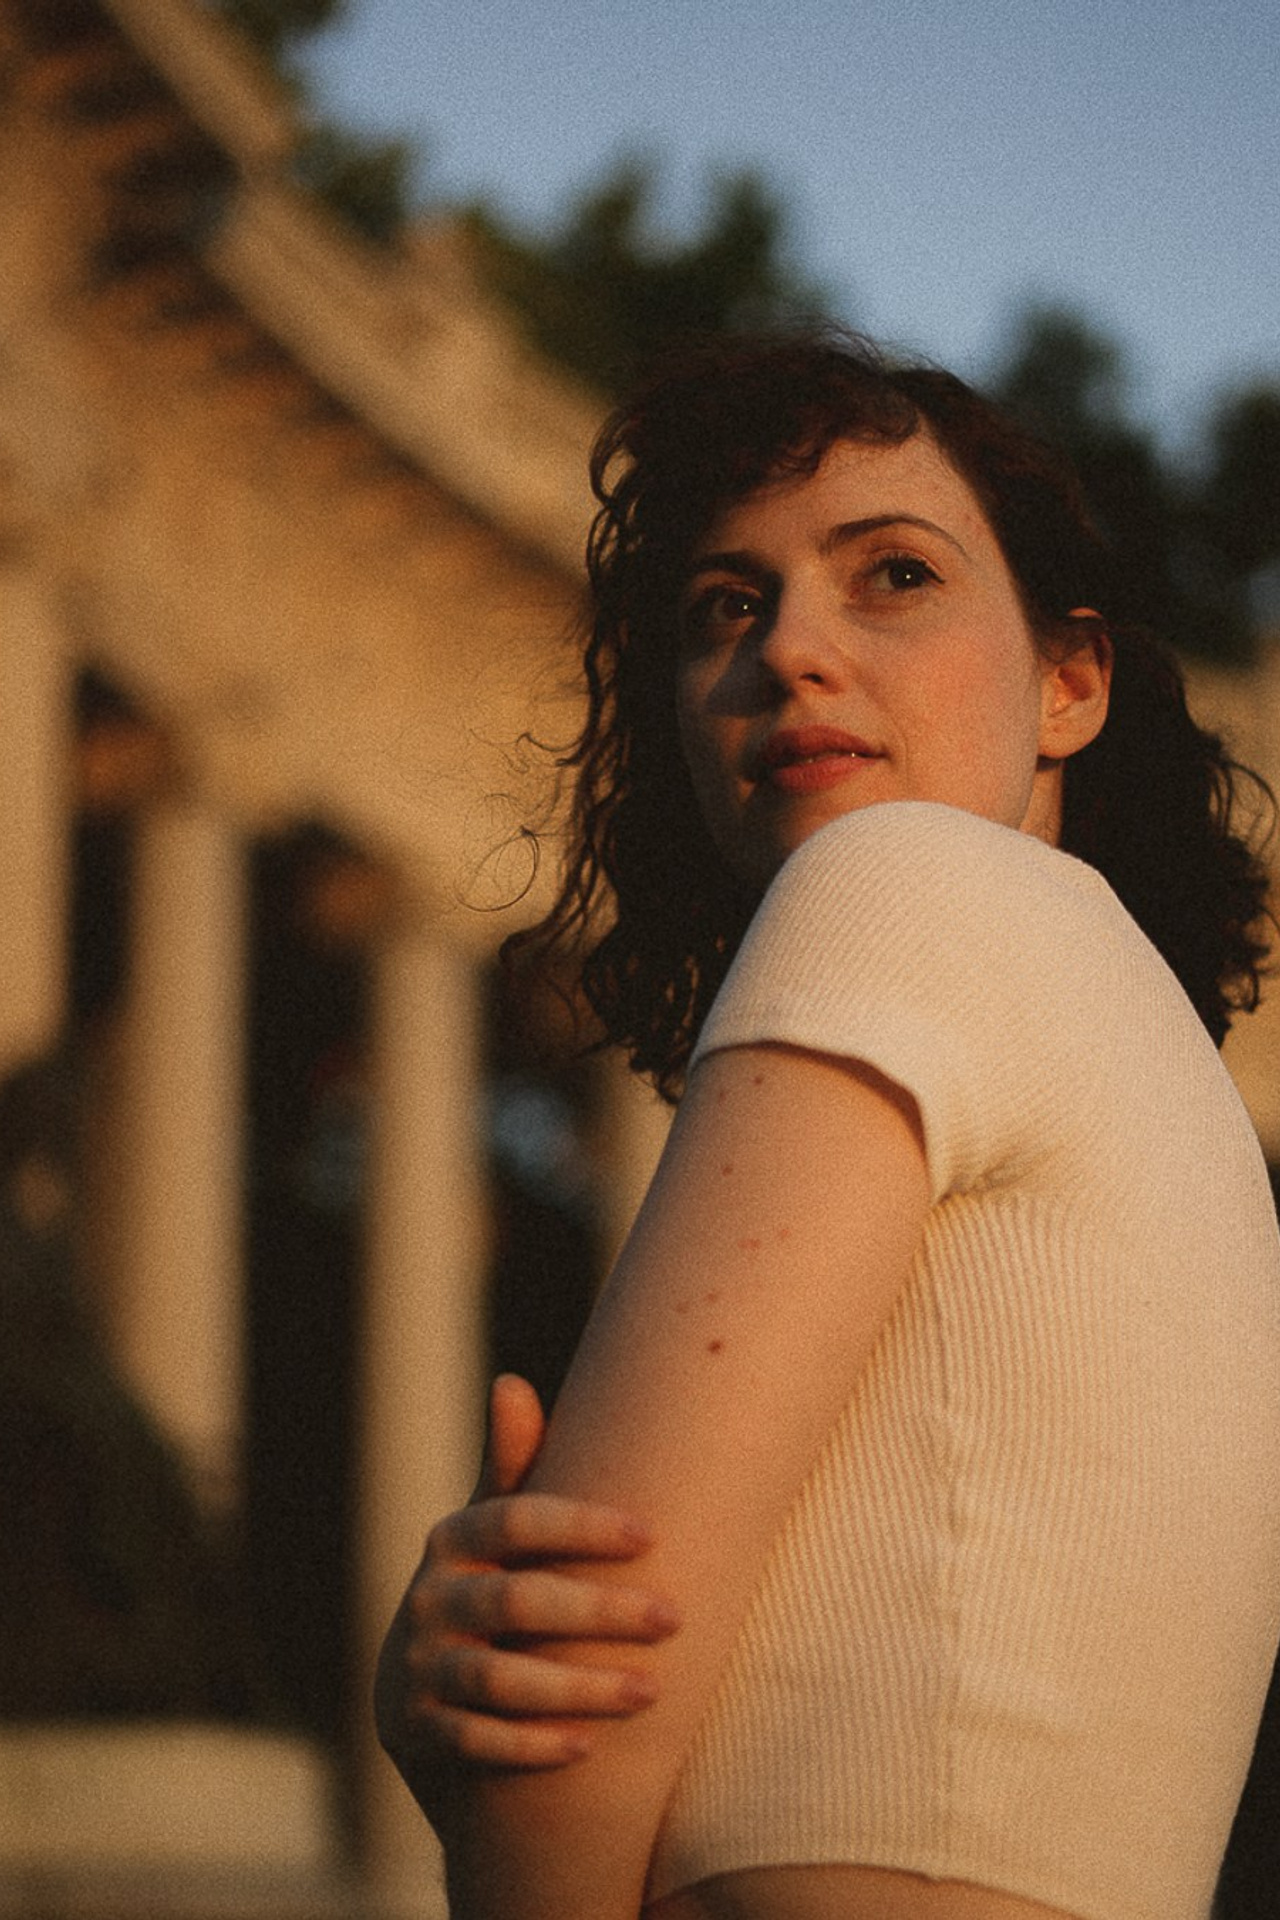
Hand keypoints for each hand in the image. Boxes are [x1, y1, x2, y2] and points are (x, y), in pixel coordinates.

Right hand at [375, 1375, 678, 1807]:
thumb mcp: (493, 1526)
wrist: (422, 1692)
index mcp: (454, 1538)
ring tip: (650, 1690)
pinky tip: (588, 1746)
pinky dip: (530, 1744)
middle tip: (674, 1619)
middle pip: (515, 1601)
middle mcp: (429, 1598)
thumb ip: (512, 1464)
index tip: (652, 1533)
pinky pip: (473, 1742)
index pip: (517, 1518)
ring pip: (498, 1679)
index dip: (582, 1525)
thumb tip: (510, 1381)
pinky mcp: (416, 1729)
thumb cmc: (488, 1585)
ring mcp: (418, 1666)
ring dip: (578, 1688)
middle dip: (598, 1611)